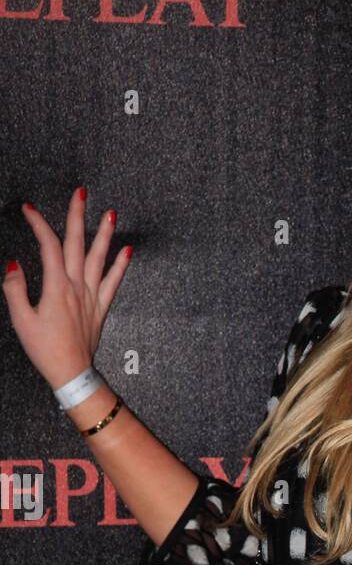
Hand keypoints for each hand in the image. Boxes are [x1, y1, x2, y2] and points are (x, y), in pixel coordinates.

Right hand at [2, 187, 131, 390]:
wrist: (71, 373)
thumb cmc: (44, 349)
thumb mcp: (21, 320)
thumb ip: (14, 290)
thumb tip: (12, 264)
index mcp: (56, 287)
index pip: (49, 246)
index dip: (38, 224)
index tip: (29, 209)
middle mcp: (77, 287)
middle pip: (78, 243)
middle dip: (78, 215)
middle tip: (82, 191)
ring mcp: (92, 297)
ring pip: (99, 258)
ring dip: (104, 234)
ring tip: (110, 212)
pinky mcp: (100, 308)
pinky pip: (114, 283)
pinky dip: (121, 265)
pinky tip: (127, 250)